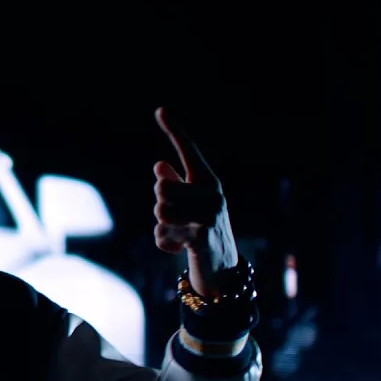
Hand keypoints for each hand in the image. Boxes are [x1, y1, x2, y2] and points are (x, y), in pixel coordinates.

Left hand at [152, 107, 237, 297]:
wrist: (223, 271)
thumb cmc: (202, 231)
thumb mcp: (189, 206)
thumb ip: (176, 185)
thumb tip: (158, 166)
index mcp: (209, 182)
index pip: (189, 151)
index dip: (175, 130)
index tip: (160, 109)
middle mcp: (213, 195)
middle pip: (161, 187)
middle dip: (161, 205)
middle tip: (175, 219)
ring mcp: (209, 217)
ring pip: (159, 211)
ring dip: (161, 225)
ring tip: (177, 232)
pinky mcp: (202, 240)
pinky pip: (161, 235)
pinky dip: (164, 244)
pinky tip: (178, 249)